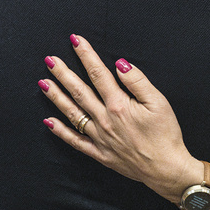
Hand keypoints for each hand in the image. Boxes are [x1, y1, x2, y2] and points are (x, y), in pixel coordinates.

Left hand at [39, 34, 202, 202]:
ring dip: (56, 97)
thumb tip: (120, 64)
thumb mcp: (159, 102)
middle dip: (63, 73)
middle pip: (79, 92)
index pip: (98, 74)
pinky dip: (61, 131)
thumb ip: (137, 81)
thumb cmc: (166, 135)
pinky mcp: (99, 153)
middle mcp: (104, 120)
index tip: (75, 41)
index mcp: (119, 105)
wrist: (166, 169)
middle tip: (49, 60)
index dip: (86, 55)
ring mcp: (99, 138)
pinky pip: (75, 141)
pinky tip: (48, 122)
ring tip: (43, 83)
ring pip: (73, 113)